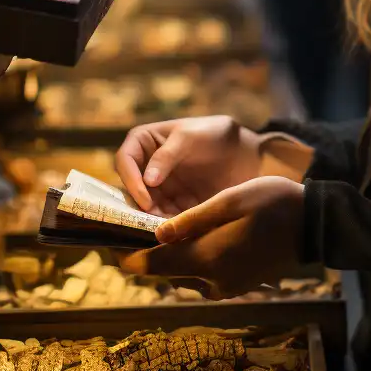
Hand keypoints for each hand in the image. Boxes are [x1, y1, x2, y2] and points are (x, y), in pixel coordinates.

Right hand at [114, 115, 312, 216]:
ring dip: (154, 221)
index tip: (145, 199)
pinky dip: (169, 227)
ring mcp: (159, 188)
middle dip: (140, 208)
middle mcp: (146, 167)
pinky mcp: (174, 206)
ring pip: (146, 209)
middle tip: (153, 224)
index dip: (131, 180)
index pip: (124, 161)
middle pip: (131, 190)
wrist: (246, 152)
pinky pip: (164, 219)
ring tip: (168, 234)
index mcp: (144, 142)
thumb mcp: (191, 137)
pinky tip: (180, 236)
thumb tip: (147, 180)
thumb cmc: (216, 134)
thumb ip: (168, 155)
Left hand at [120, 176, 305, 298]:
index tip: (105, 238)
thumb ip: (191, 220)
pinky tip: (195, 235)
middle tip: (131, 221)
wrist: (314, 225)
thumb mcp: (229, 201)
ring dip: (170, 253)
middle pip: (162, 270)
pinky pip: (202, 274)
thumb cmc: (272, 203)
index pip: (147, 265)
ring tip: (160, 225)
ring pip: (182, 272)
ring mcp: (225, 286)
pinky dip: (192, 257)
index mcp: (204, 259)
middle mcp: (210, 281)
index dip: (121, 253)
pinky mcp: (236, 285)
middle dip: (145, 249)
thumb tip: (155, 234)